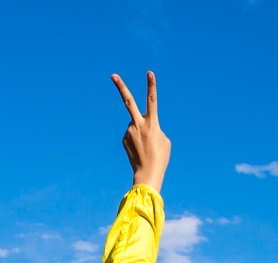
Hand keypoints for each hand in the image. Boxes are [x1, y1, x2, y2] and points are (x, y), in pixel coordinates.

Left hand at [112, 71, 168, 193]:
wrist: (147, 174)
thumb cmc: (160, 157)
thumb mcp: (164, 140)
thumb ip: (154, 127)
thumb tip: (141, 126)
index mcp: (152, 123)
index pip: (152, 100)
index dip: (151, 85)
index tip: (149, 72)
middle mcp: (138, 124)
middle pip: (128, 101)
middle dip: (121, 86)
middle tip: (113, 75)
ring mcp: (129, 131)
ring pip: (135, 124)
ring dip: (141, 133)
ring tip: (146, 148)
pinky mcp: (124, 138)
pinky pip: (131, 134)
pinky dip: (137, 140)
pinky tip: (140, 150)